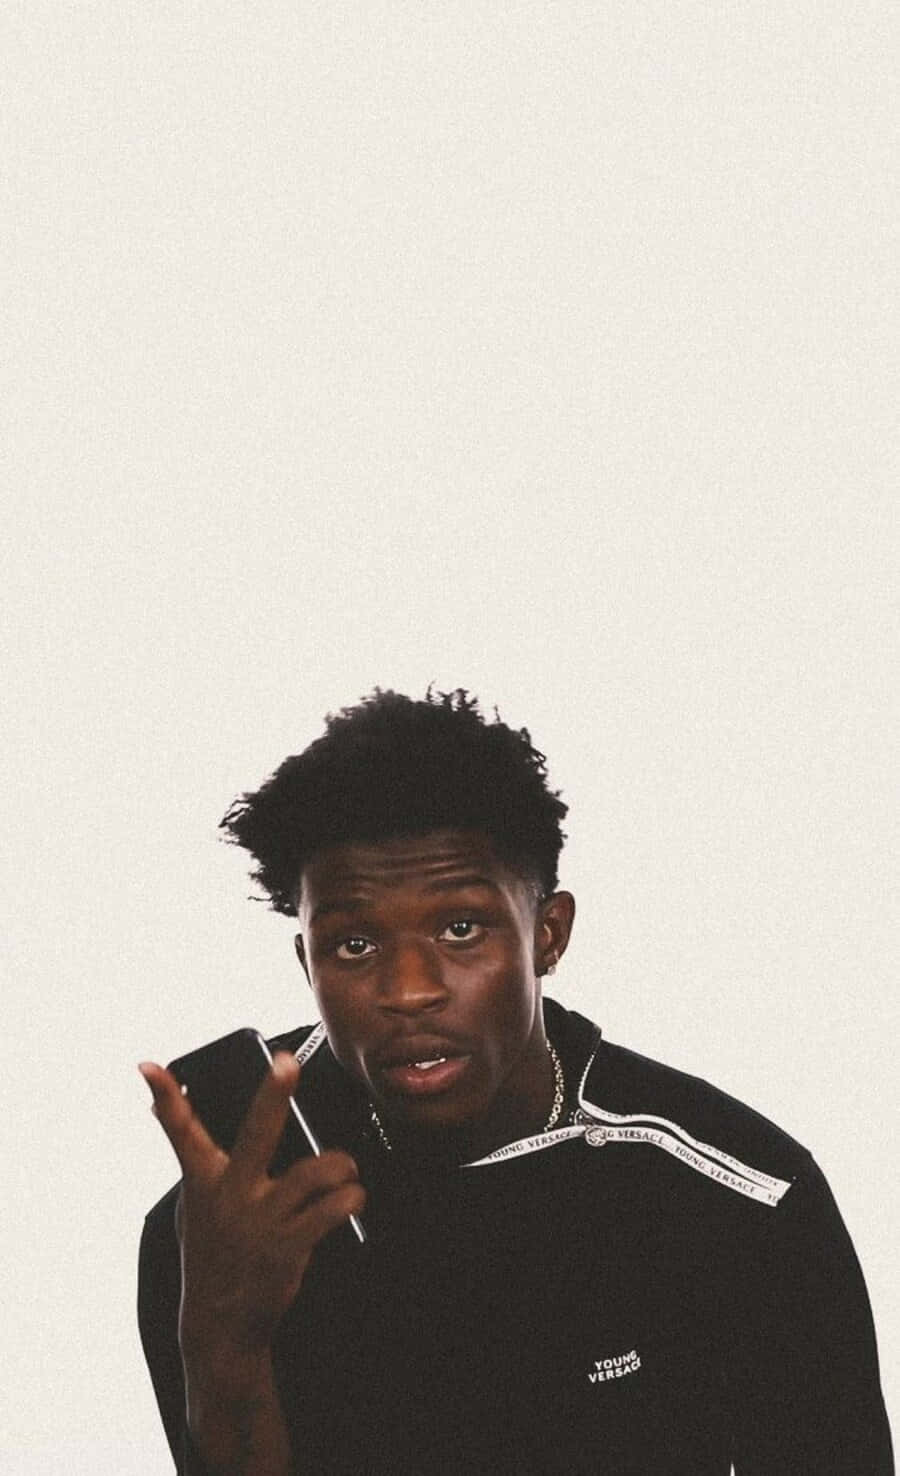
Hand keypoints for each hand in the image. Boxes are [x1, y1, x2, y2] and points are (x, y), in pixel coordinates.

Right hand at [139, 1053, 365, 1356]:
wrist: (220, 1325)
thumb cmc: (213, 1255)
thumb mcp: (193, 1207)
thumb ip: (192, 1159)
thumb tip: (159, 1107)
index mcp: (204, 1181)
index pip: (179, 1132)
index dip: (166, 1097)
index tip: (151, 1068)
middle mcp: (232, 1194)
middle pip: (256, 1133)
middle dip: (272, 1095)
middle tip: (286, 1064)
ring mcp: (261, 1220)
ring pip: (313, 1172)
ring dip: (340, 1165)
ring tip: (346, 1167)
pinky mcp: (289, 1246)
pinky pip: (331, 1210)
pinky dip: (350, 1198)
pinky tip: (352, 1197)